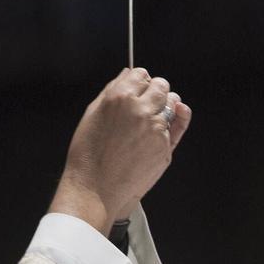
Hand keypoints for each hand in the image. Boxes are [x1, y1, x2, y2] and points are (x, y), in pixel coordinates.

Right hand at [50, 67, 193, 230]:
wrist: (95, 189)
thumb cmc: (88, 155)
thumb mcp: (92, 114)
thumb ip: (112, 90)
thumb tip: (127, 74)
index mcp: (119, 97)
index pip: (141, 74)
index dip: (140, 81)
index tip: (138, 88)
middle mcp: (140, 109)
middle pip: (162, 86)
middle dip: (156, 91)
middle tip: (147, 104)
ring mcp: (156, 129)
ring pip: (173, 105)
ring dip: (165, 108)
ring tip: (149, 122)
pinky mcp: (165, 147)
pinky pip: (174, 128)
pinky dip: (166, 129)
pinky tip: (151, 137)